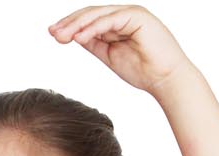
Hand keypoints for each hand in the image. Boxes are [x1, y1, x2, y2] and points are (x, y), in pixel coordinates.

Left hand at [48, 6, 189, 93]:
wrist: (166, 80)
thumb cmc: (144, 71)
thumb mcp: (111, 56)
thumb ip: (95, 44)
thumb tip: (76, 37)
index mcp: (117, 23)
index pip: (90, 20)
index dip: (71, 26)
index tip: (54, 35)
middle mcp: (123, 15)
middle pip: (91, 14)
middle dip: (70, 23)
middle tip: (52, 33)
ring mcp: (130, 13)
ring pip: (98, 14)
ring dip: (78, 24)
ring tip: (61, 35)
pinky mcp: (137, 16)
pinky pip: (110, 20)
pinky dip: (94, 28)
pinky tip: (79, 37)